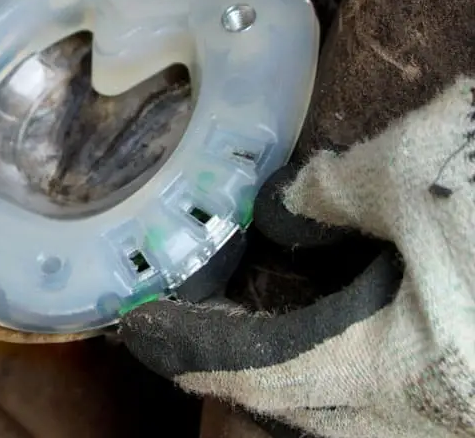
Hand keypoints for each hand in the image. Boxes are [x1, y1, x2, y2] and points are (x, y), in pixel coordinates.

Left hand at [120, 78, 474, 437]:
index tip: (141, 327)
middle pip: (304, 405)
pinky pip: (399, 392)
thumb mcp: (424, 171)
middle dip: (242, 365)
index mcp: (416, 377)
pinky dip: (354, 360)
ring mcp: (462, 411)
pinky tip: (348, 316)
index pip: (260, 374)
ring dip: (300, 365)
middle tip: (194, 320)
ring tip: (258, 318)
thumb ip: (336, 192)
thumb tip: (287, 208)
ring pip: (355, 407)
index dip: (191, 347)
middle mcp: (439, 418)